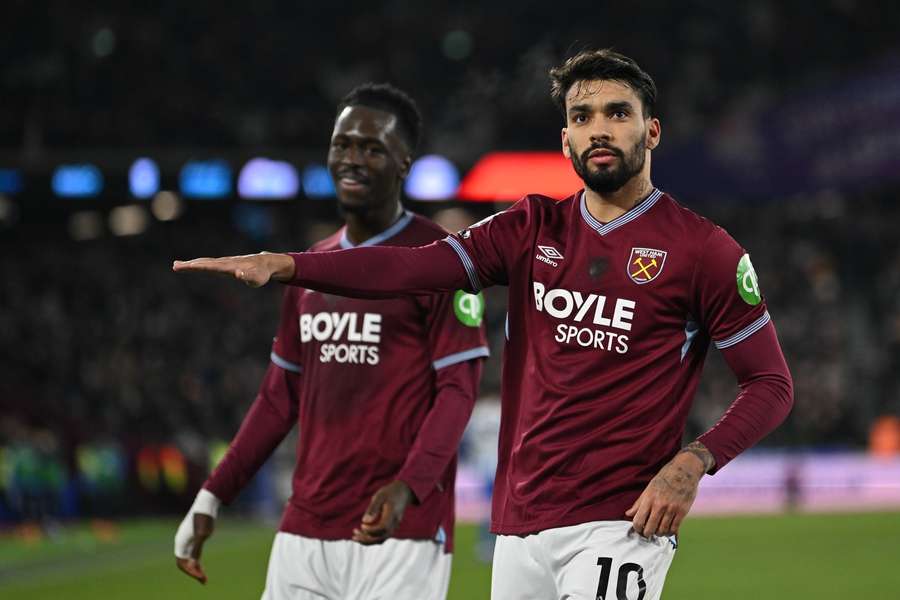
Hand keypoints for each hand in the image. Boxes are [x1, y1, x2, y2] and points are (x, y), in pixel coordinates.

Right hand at [172, 252, 294, 287]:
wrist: (268, 263)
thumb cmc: (262, 273)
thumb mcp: (258, 278)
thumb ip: (249, 277)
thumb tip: (240, 275)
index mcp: (229, 266)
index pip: (210, 266)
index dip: (197, 267)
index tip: (185, 267)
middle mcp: (225, 263)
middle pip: (204, 263)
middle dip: (190, 265)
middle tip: (174, 266)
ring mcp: (225, 263)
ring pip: (206, 262)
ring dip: (192, 264)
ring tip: (178, 265)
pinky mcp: (226, 265)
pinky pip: (210, 264)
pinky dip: (200, 264)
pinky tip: (194, 265)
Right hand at [174, 489, 220, 583]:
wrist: (207, 502)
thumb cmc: (205, 518)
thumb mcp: (203, 535)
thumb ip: (197, 550)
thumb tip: (192, 564)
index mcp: (180, 542)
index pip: (181, 563)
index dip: (191, 572)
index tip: (201, 577)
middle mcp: (181, 542)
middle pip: (183, 562)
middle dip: (193, 572)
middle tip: (204, 580)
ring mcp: (185, 539)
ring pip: (186, 558)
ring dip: (194, 567)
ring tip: (204, 576)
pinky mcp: (191, 536)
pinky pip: (190, 552)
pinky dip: (195, 560)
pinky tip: (201, 564)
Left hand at [352, 480, 414, 544]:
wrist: (403, 492)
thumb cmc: (390, 492)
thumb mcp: (380, 496)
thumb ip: (373, 509)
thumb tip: (364, 522)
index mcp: (392, 514)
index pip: (383, 528)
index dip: (371, 530)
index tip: (362, 525)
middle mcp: (394, 523)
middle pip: (381, 538)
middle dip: (366, 539)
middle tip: (354, 536)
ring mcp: (394, 527)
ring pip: (381, 539)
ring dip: (368, 540)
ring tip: (355, 536)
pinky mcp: (391, 527)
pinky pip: (381, 537)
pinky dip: (371, 538)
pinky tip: (362, 534)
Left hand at [625, 450, 706, 537]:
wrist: (684, 470)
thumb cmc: (665, 479)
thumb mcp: (649, 488)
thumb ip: (638, 503)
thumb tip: (628, 514)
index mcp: (649, 499)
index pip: (638, 521)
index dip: (637, 529)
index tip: (639, 529)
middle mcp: (659, 505)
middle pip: (650, 529)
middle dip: (647, 534)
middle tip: (648, 533)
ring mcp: (671, 509)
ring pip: (662, 531)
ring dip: (659, 534)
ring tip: (658, 531)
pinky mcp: (682, 511)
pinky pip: (674, 529)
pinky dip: (670, 532)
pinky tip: (668, 530)